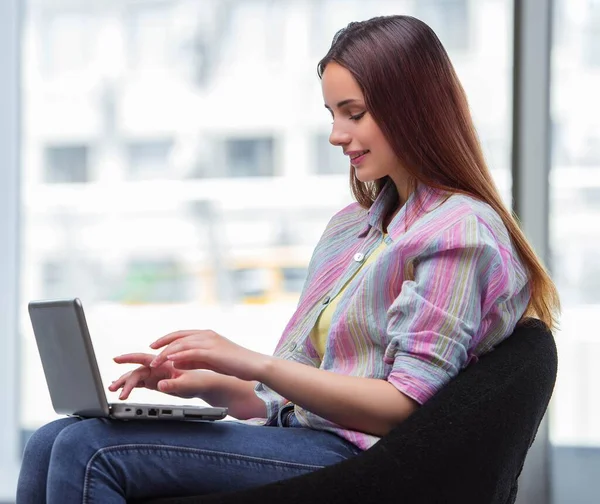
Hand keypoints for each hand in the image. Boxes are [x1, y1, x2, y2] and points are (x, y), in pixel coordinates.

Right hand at [109, 353, 203, 399]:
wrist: (203, 385)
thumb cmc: (197, 381)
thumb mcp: (186, 384)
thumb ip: (173, 384)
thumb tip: (159, 385)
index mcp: (164, 363)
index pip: (144, 358)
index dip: (129, 358)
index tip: (117, 359)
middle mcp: (158, 367)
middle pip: (137, 371)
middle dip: (124, 378)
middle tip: (112, 387)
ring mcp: (156, 374)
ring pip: (136, 377)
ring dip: (124, 383)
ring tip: (113, 390)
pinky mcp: (156, 382)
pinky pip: (140, 383)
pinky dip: (130, 386)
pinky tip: (121, 390)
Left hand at [149, 330, 270, 381]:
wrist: (254, 365)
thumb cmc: (235, 364)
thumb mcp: (211, 360)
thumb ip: (194, 359)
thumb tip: (176, 362)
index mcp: (207, 335)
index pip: (181, 334)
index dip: (166, 339)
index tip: (153, 346)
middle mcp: (207, 335)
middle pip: (178, 337)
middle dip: (162, 345)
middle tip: (150, 355)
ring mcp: (210, 342)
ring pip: (182, 344)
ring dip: (166, 353)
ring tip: (155, 362)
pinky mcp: (213, 351)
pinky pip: (191, 352)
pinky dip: (179, 356)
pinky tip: (170, 361)